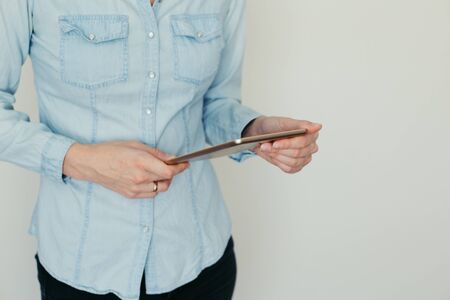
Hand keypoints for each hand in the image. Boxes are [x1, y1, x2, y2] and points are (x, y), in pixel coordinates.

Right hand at [63, 141, 189, 198]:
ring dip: (164, 181)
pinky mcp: (130, 194)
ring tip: (159, 172)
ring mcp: (135, 188)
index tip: (185, 164)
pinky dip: (155, 187)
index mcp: (141, 162)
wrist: (91, 164)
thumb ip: (156, 153)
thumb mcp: (135, 145)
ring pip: (160, 188)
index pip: (169, 170)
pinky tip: (150, 179)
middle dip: (172, 173)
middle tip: (171, 166)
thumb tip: (171, 158)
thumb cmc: (111, 150)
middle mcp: (140, 177)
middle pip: (167, 180)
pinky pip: (150, 194)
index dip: (180, 168)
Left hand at [242, 116, 321, 173]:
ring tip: (268, 148)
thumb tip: (318, 126)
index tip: (275, 144)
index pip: (303, 141)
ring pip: (293, 162)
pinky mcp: (298, 166)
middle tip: (265, 145)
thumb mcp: (284, 123)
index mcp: (311, 134)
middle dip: (280, 150)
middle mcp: (311, 146)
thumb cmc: (274, 126)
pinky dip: (279, 162)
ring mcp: (305, 157)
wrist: (262, 134)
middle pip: (297, 153)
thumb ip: (300, 124)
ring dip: (277, 156)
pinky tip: (274, 155)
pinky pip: (290, 168)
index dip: (288, 144)